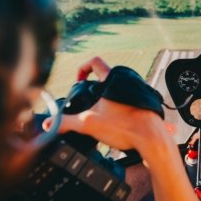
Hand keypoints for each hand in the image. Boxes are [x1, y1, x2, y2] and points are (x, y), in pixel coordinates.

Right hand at [43, 56, 167, 152]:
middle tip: (88, 102)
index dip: (82, 69)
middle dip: (94, 89)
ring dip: (108, 98)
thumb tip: (48, 124)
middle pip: (106, 77)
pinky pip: (129, 99)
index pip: (95, 62)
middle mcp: (128, 80)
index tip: (79, 82)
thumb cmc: (125, 127)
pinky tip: (115, 121)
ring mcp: (138, 91)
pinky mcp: (145, 103)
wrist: (152, 139)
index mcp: (114, 79)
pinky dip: (120, 106)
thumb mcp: (89, 124)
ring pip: (118, 89)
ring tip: (101, 113)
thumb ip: (65, 122)